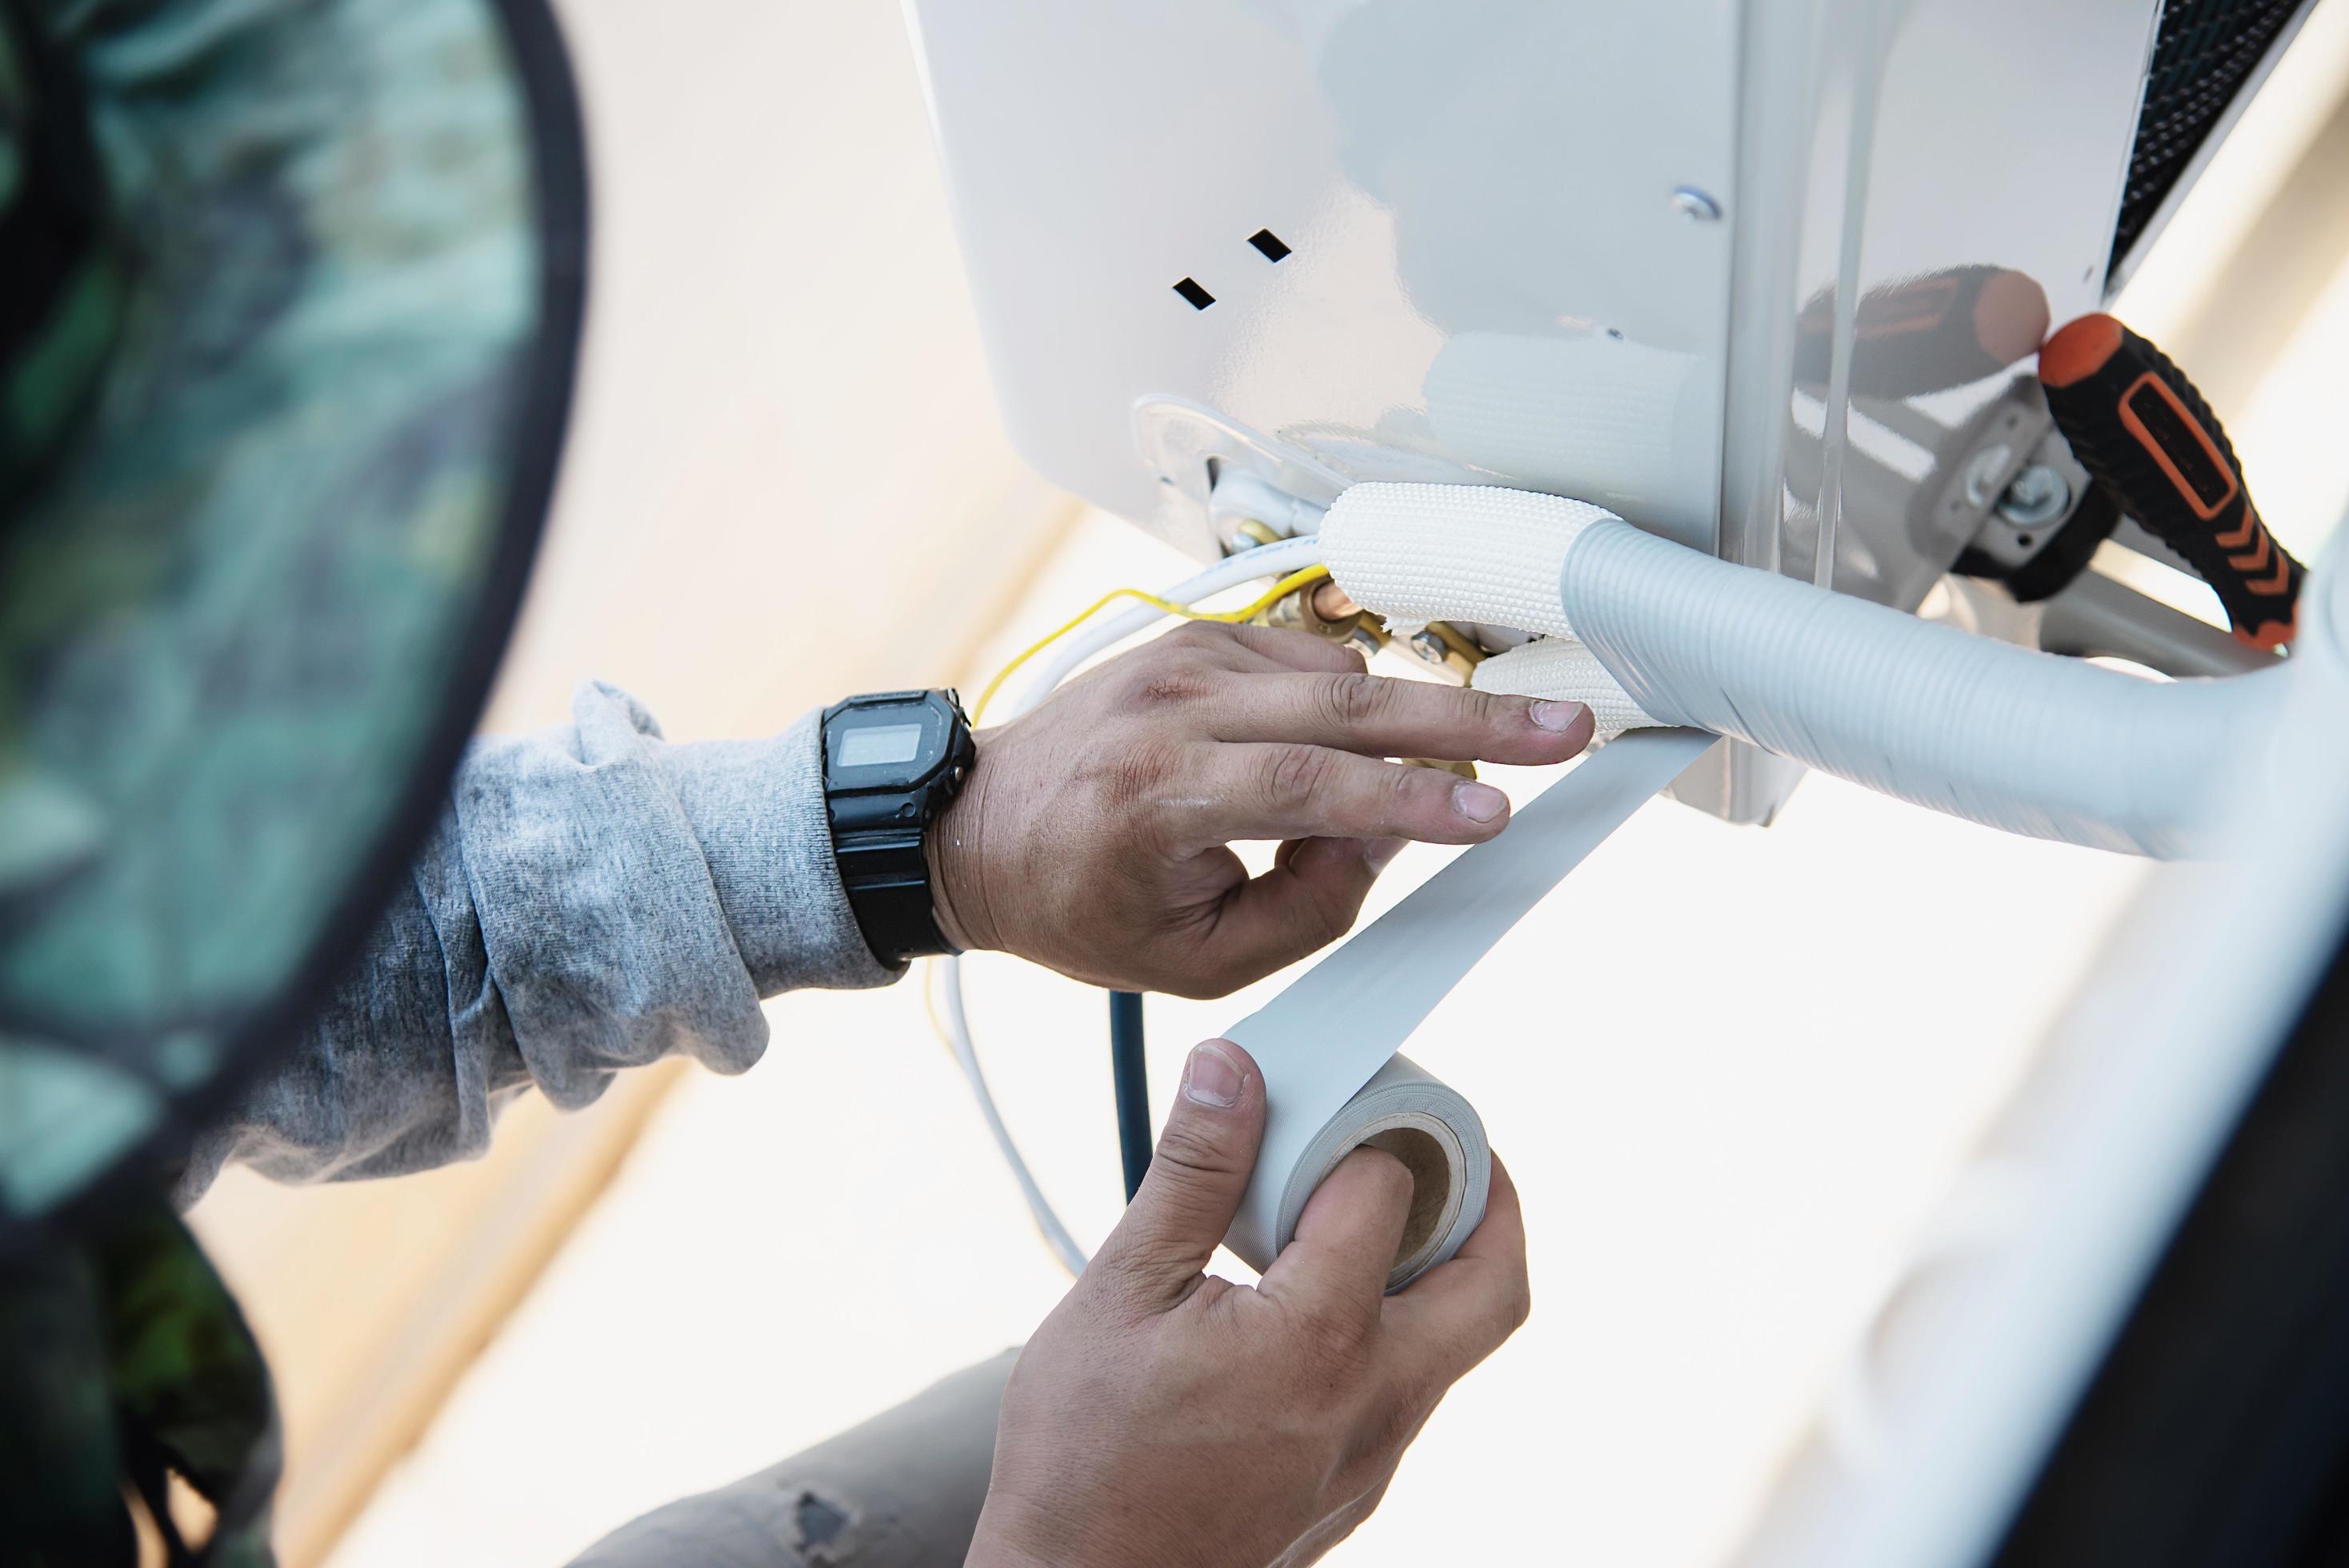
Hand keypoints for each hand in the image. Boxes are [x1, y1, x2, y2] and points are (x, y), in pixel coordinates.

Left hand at [928, 621, 1592, 995]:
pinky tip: (1357, 749)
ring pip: (1340, 676)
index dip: (1410, 803)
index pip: (1307, 787)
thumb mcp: (1190, 959)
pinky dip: (1356, 704)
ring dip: (1420, 717)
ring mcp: (1182, 659)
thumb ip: (1304, 912)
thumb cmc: (1082, 906)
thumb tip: (1389, 842)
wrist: (981, 829)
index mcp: (1156, 796)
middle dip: (1469, 718)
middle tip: (1565, 727)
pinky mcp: (1196, 639)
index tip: (1494, 814)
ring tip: (1488, 754)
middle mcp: (1168, 709)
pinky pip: (1311, 663)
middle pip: (1345, 703)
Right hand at [968, 1038, 1529, 1567]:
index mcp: (1319, 1340)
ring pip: (1456, 1347)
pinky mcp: (1355, 1492)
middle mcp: (1374, 1404)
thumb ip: (1193, 1174)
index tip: (1324, 1110)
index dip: (1358, 1136)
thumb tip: (1231, 1071)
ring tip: (1369, 1218)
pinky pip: (1410, 1396)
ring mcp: (1374, 1459)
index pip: (1388, 1194)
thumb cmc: (1082, 1454)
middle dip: (1491, 1202)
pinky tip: (1319, 1309)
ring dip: (1439, 1270)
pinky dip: (1395, 1333)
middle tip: (1450, 1149)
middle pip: (1494, 1285)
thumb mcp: (1121, 1290)